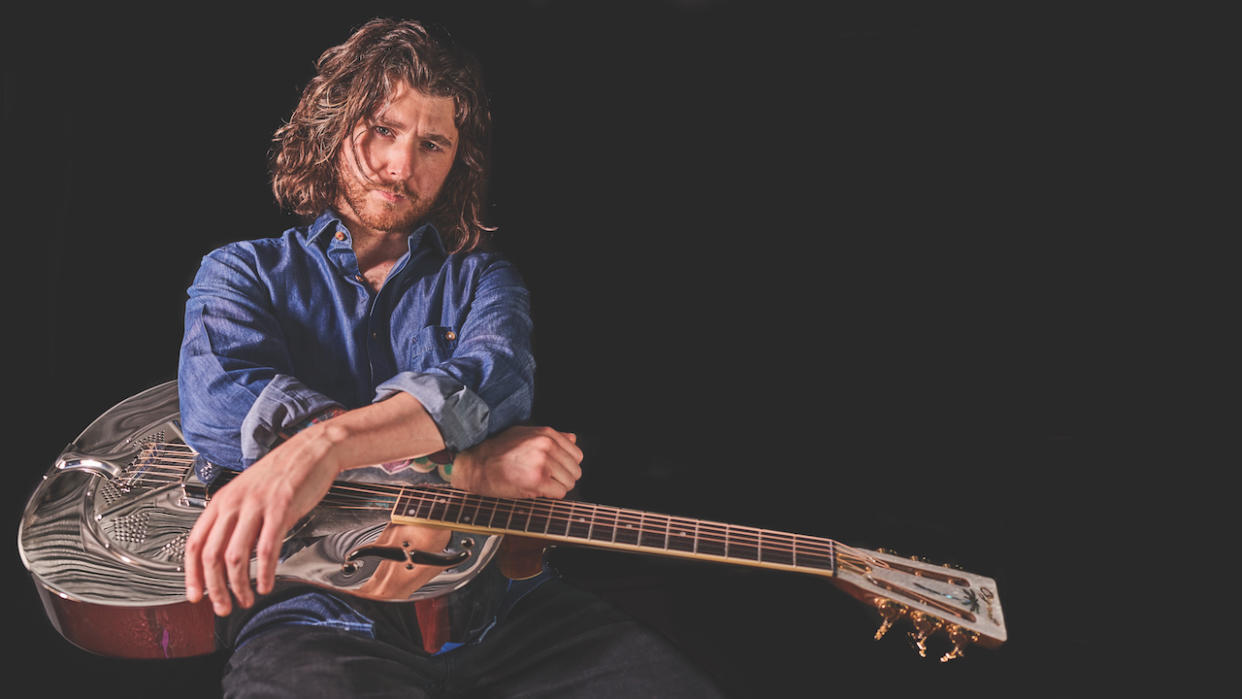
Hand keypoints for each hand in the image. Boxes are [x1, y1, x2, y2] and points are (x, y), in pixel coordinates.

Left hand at [183, 431, 339, 615]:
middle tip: (223, 606)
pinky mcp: (280, 508)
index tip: (195, 595)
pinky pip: (266, 548)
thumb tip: (226, 555)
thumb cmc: (283, 473)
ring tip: (246, 599)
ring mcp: (256, 506)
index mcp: (222, 501)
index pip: (195, 544)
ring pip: (236, 556)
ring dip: (238, 586)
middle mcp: (234, 503)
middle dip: (215, 588)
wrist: (312, 450)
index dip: (192, 574)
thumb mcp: (249, 493)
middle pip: (212, 556)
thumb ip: (235, 520)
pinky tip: (266, 584)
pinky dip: (264, 572)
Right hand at [452, 426, 582, 498]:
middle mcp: (547, 445)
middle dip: (563, 478)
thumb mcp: (524, 434)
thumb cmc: (496, 451)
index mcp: (546, 434)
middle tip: (547, 480)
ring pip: (569, 483)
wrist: (475, 464)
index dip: (567, 465)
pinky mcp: (537, 480)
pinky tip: (537, 491)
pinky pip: (560, 493)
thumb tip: (573, 438)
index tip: (556, 470)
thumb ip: (551, 437)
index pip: (576, 454)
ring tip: (540, 485)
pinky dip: (551, 496)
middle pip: (575, 470)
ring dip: (557, 488)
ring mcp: (543, 462)